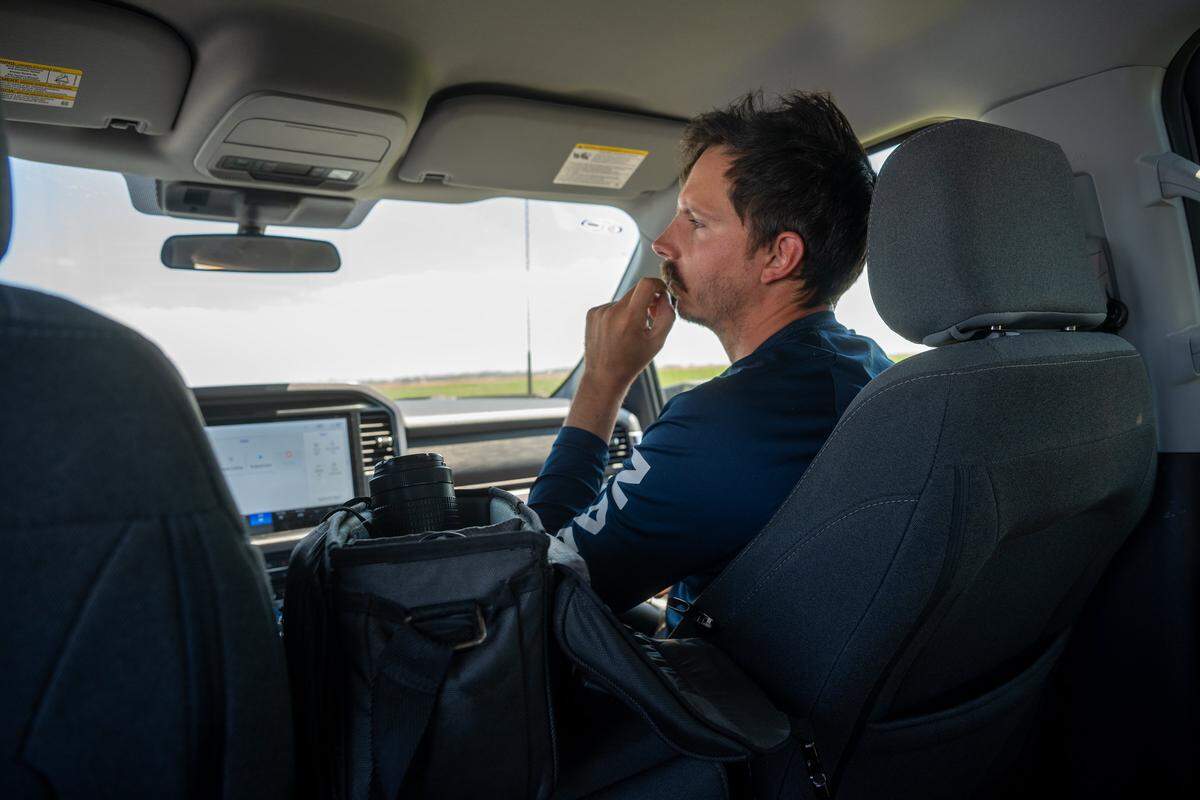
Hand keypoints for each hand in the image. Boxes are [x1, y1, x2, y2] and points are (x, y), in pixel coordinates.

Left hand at [580, 277, 675, 395]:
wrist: (604, 376)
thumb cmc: (633, 361)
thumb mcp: (658, 341)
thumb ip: (667, 315)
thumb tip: (665, 296)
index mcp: (630, 317)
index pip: (647, 284)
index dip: (658, 285)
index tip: (662, 294)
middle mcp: (612, 311)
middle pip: (636, 291)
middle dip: (647, 299)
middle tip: (651, 316)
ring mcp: (599, 311)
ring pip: (624, 300)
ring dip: (631, 310)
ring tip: (630, 332)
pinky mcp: (591, 313)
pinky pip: (611, 306)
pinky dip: (618, 315)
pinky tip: (616, 333)